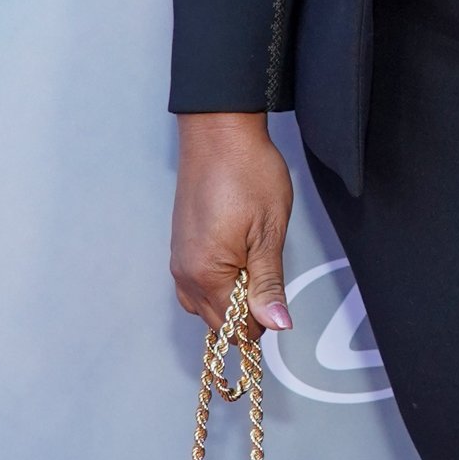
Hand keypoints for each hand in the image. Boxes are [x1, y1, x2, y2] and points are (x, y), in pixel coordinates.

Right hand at [171, 112, 295, 333]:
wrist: (219, 133)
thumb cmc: (247, 173)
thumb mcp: (268, 232)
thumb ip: (269, 283)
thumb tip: (276, 324)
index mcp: (206, 274)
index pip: (235, 326)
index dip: (262, 321)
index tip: (278, 303)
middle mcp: (185, 272)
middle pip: (217, 320)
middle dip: (246, 313)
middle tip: (270, 280)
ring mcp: (180, 260)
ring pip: (205, 304)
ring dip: (232, 299)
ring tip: (255, 267)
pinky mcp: (181, 247)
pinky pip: (196, 285)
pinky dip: (218, 285)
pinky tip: (238, 264)